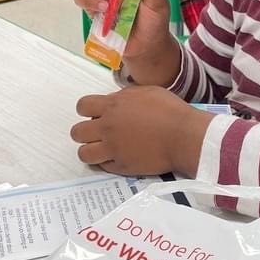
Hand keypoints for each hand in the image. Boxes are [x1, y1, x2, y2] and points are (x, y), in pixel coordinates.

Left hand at [71, 86, 213, 176]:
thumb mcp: (146, 92)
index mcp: (113, 106)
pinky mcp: (121, 166)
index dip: (87, 110)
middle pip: (77, 132)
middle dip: (85, 132)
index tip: (96, 113)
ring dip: (91, 150)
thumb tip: (115, 102)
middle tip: (99, 132)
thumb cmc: (169, 110)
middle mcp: (107, 127)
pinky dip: (106, 162)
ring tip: (103, 148)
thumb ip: (125, 97)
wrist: (183, 135)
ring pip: (84, 154)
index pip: (82, 106)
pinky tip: (117, 157)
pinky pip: (102, 167)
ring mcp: (112, 149)